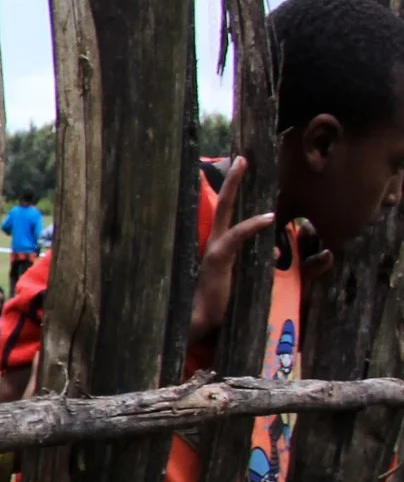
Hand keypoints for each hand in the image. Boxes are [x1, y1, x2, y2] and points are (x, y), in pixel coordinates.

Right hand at [188, 156, 282, 346]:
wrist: (203, 323)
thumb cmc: (223, 306)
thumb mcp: (251, 281)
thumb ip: (264, 266)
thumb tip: (279, 252)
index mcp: (223, 247)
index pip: (232, 216)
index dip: (239, 196)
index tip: (244, 174)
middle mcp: (217, 243)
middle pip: (226, 204)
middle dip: (234, 180)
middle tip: (241, 157)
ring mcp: (216, 249)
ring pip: (227, 211)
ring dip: (235, 187)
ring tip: (242, 166)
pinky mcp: (219, 259)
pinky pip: (238, 236)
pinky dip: (254, 226)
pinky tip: (270, 218)